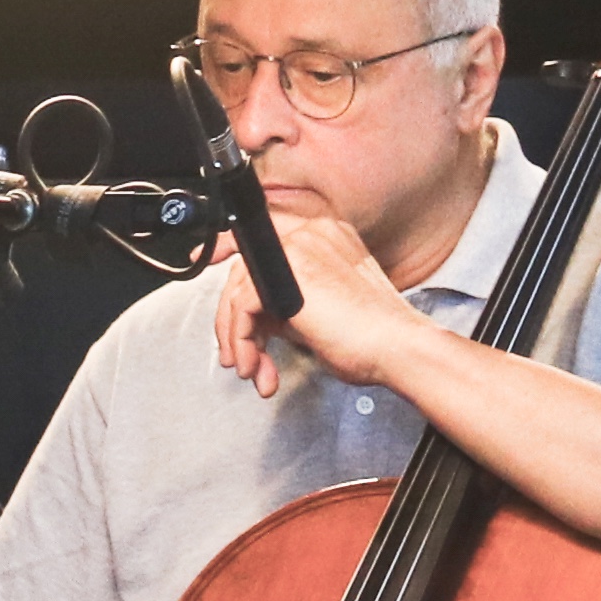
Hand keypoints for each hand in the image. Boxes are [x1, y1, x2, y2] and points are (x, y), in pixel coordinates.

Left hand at [206, 208, 443, 402]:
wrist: (397, 346)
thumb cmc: (372, 337)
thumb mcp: (323, 309)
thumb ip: (287, 301)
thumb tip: (253, 318)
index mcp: (325, 235)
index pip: (265, 231)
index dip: (228, 244)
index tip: (202, 257)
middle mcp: (311, 232)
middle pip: (244, 267)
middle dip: (231, 317)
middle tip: (234, 352)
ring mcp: (300, 247)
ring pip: (238, 290)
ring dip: (239, 339)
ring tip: (253, 368)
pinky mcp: (287, 272)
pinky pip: (242, 307)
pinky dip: (243, 341)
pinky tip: (258, 365)